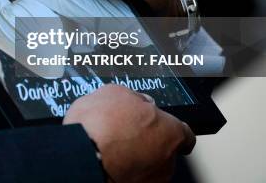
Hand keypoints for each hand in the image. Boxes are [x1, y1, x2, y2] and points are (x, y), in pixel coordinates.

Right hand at [63, 84, 195, 182]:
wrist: (81, 152)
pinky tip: (106, 158)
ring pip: (147, 164)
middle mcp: (167, 159)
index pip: (184, 133)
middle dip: (146, 140)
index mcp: (171, 131)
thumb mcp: (114, 92)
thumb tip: (136, 99)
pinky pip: (132, 175)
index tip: (154, 122)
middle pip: (163, 147)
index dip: (166, 125)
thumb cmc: (101, 124)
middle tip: (124, 131)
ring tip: (110, 146)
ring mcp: (151, 178)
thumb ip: (134, 97)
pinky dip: (122, 168)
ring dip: (134, 155)